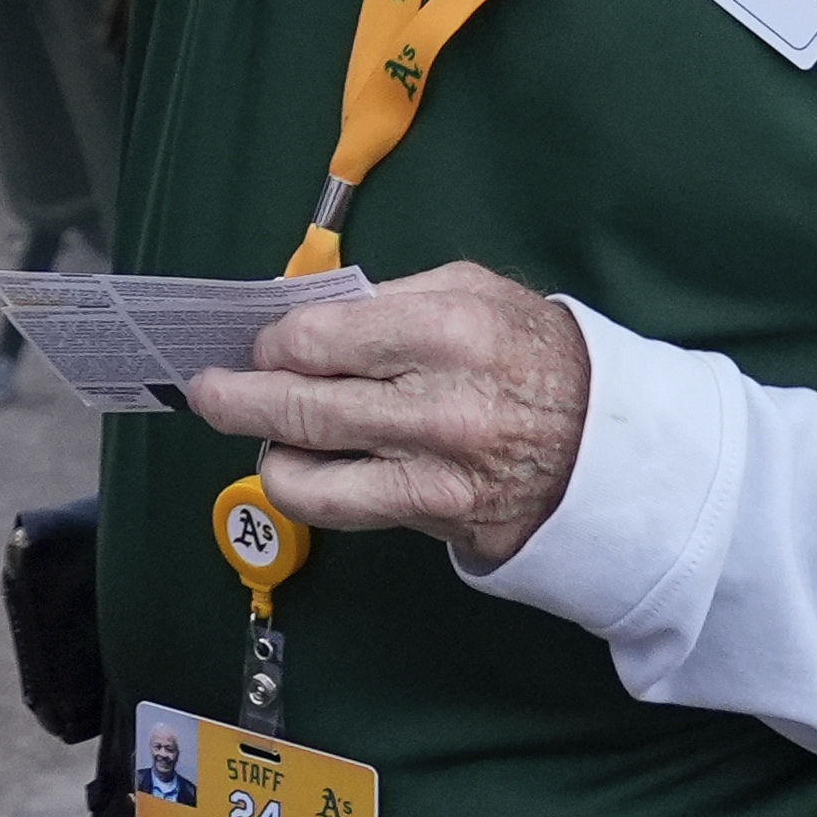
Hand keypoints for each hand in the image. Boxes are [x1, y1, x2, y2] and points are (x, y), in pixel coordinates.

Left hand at [182, 260, 591, 572]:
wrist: (610, 443)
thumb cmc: (534, 352)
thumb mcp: (474, 292)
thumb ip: (386, 300)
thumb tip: (304, 315)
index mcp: (446, 330)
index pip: (317, 340)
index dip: (271, 343)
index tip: (259, 341)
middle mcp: (437, 407)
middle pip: (300, 408)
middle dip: (236, 398)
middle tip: (206, 390)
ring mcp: (436, 476)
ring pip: (309, 476)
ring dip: (268, 453)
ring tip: (259, 434)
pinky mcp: (436, 524)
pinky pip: (346, 512)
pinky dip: (311, 490)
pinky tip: (301, 468)